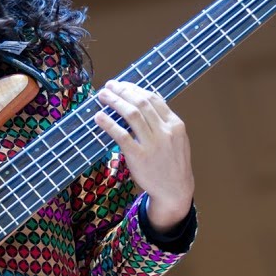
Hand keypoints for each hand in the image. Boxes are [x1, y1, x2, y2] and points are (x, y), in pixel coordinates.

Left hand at [93, 80, 195, 230]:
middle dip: (122, 91)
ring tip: (102, 96)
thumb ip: (163, 120)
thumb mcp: (176, 139)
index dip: (134, 88)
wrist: (175, 190)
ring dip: (114, 101)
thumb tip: (144, 100)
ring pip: (131, 114)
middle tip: (108, 86)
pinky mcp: (139, 157)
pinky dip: (108, 123)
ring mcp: (152, 144)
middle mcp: (165, 132)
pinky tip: (99, 117)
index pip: (152, 98)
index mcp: (175, 124)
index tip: (122, 84)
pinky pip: (121, 135)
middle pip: (140, 103)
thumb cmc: (172, 162)